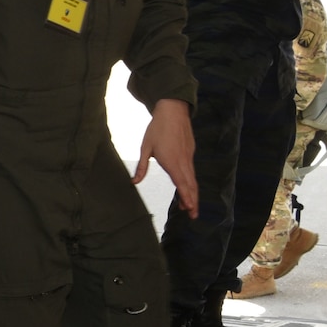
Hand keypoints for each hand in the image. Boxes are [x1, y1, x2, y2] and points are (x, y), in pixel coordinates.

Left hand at [135, 98, 196, 216]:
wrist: (173, 110)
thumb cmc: (157, 129)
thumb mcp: (146, 148)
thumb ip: (142, 167)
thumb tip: (134, 182)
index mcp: (172, 162)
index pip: (181, 183)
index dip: (186, 197)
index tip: (189, 208)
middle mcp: (183, 161)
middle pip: (190, 185)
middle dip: (192, 200)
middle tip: (193, 215)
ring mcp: (188, 157)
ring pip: (192, 178)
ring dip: (191, 193)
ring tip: (189, 206)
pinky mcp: (190, 152)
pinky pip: (191, 171)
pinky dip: (191, 182)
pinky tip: (187, 188)